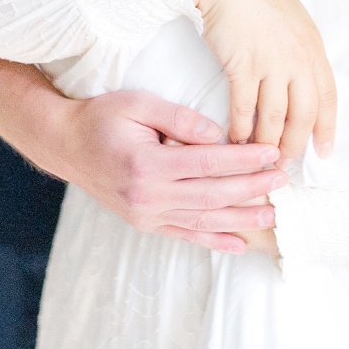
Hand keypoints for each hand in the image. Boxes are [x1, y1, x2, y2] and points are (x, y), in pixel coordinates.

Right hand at [0, 59, 285, 254]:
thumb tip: (218, 136)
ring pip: (204, 219)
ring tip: (273, 214)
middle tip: (282, 180)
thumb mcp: (138, 104)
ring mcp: (146, 215)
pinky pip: (185, 235)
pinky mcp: (145, 223)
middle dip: (252, 188)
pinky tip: (239, 244)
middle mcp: (148, 196)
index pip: (208, 163)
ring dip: (241, 218)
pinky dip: (214, 240)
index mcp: (148, 164)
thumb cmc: (102, 118)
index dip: (243, 160)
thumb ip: (179, 119)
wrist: (66, 145)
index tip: (271, 153)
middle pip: (212, 194)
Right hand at [174, 0, 337, 161]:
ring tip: (259, 156)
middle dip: (293, 144)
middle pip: (302, 115)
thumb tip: (304, 84)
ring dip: (266, 141)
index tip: (323, 152)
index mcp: (313, 48)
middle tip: (283, 162)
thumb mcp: (294, 22)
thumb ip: (302, 53)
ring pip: (273, 117)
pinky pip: (244, 107)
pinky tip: (236, 139)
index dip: (326, 128)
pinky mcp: (242, 65)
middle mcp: (297, 58)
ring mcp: (271, 62)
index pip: (327, 98)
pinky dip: (240, 128)